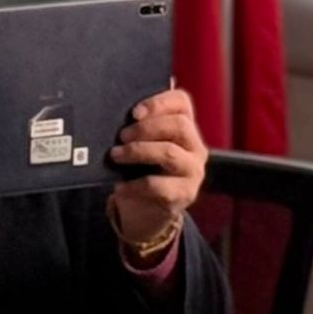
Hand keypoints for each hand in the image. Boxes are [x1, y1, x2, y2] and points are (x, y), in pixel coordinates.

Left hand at [107, 89, 205, 254]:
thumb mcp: (144, 145)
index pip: (182, 102)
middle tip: (122, 136)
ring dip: (138, 152)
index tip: (134, 112)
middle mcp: (196, 146)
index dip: (159, 103)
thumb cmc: (143, 170)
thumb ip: (139, 127)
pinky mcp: (185, 194)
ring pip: (170, 153)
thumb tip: (116, 111)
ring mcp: (193, 171)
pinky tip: (119, 186)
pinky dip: (134, 185)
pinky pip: (158, 186)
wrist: (149, 211)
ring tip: (116, 155)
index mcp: (186, 127)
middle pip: (179, 126)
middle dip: (146, 128)